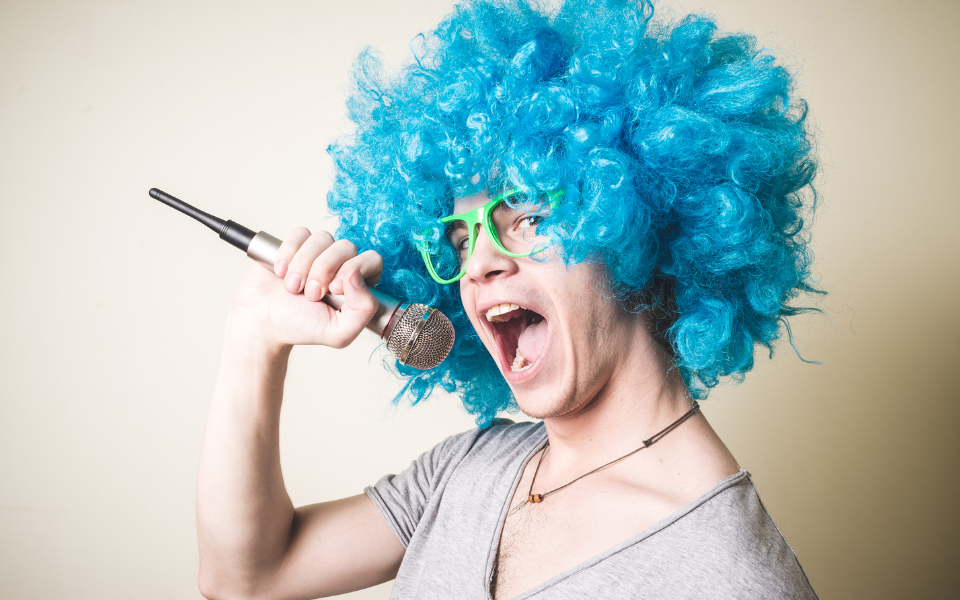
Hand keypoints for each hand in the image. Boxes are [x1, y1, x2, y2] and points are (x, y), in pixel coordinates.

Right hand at [228, 228, 383, 349]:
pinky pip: (300, 233)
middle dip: (325, 270)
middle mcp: (341, 264)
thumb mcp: (338, 333)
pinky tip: (280, 272)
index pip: (372, 260)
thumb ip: (363, 311)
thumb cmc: (301, 327)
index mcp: (357, 284)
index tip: (335, 289)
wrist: (262, 322)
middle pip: (346, 247)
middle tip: (311, 294)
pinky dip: (289, 252)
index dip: (355, 269)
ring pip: (322, 238)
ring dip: (304, 264)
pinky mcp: (295, 244)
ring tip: (292, 287)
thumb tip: (358, 276)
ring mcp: (318, 252)